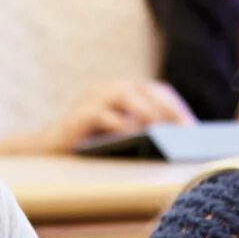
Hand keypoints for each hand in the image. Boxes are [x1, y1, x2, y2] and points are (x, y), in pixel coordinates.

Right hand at [36, 79, 195, 152]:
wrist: (47, 149)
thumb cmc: (89, 145)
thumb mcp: (119, 133)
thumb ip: (141, 129)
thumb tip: (176, 140)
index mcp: (119, 90)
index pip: (155, 89)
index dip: (174, 105)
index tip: (192, 126)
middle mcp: (107, 88)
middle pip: (145, 89)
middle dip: (167, 109)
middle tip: (184, 131)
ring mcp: (92, 99)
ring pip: (127, 96)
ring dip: (148, 113)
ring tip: (165, 132)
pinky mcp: (80, 115)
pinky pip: (104, 115)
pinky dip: (122, 125)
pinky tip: (136, 137)